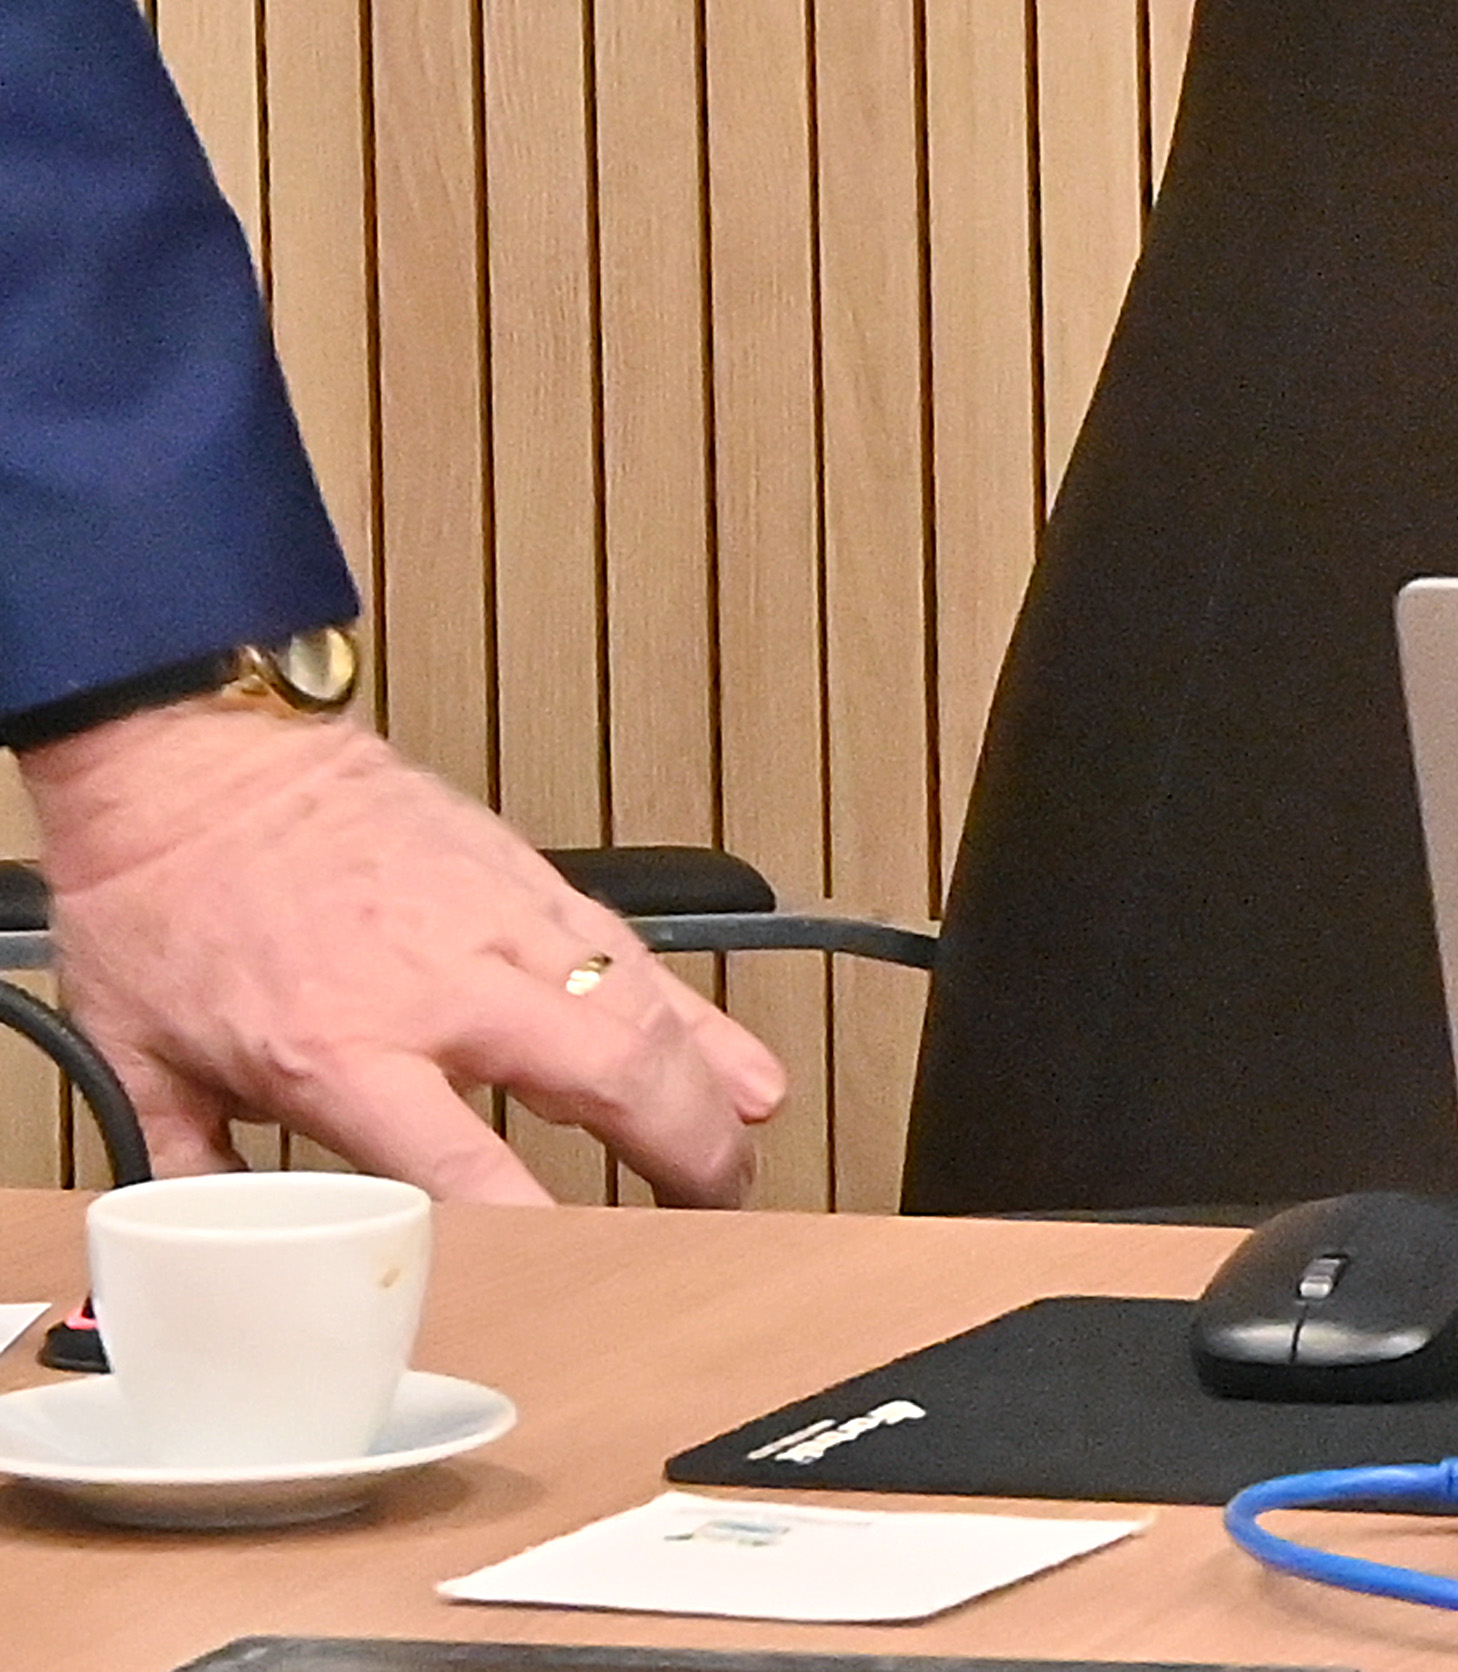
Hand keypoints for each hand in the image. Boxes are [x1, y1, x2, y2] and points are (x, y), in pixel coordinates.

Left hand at [24, 703, 787, 1205]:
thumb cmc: (170, 893)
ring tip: (735, 1162)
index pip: (459, 1157)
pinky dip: (701, 1018)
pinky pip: (639, 955)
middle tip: (707, 1216)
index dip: (528, 1226)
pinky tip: (742, 1069)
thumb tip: (206, 1250)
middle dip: (679, 1157)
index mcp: (337, 1045)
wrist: (202, 758)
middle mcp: (440, 986)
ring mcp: (501, 926)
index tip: (576, 1277)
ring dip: (707, 1096)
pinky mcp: (531, 882)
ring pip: (646, 1013)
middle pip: (608, 1075)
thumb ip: (185, 1168)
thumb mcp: (137, 1059)